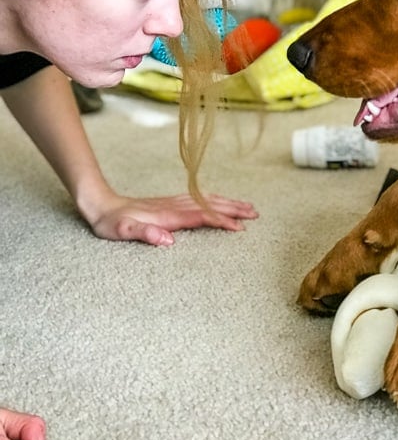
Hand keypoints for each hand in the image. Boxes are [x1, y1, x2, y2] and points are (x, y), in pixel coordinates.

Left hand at [89, 192, 258, 245]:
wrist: (101, 205)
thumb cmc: (111, 222)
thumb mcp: (122, 231)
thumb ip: (145, 234)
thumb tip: (168, 240)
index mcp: (167, 215)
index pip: (201, 216)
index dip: (221, 221)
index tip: (239, 228)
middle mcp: (174, 206)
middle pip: (210, 204)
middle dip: (233, 209)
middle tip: (255, 214)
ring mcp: (173, 203)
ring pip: (207, 200)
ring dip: (228, 203)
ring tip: (248, 207)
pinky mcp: (171, 203)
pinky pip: (200, 199)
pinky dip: (216, 200)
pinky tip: (222, 202)